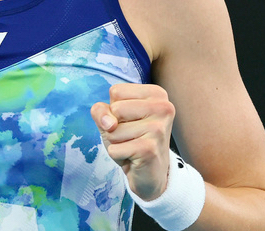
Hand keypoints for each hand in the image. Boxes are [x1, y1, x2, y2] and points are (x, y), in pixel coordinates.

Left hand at [90, 83, 175, 200]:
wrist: (150, 174)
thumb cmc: (131, 140)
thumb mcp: (112, 118)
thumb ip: (102, 110)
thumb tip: (109, 123)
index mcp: (156, 94)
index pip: (116, 91)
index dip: (115, 109)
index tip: (131, 121)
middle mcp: (163, 108)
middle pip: (115, 109)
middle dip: (114, 126)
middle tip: (131, 136)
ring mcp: (158, 129)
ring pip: (113, 130)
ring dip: (116, 142)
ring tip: (132, 146)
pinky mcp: (150, 149)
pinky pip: (114, 149)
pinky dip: (117, 155)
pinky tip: (133, 157)